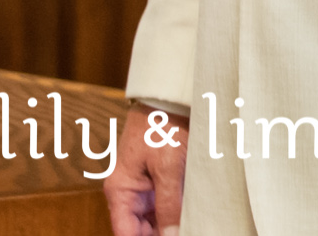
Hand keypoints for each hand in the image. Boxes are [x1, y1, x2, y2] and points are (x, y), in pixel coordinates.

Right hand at [104, 103, 185, 235]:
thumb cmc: (162, 125)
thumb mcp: (168, 167)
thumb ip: (168, 205)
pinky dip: (180, 209)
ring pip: (157, 218)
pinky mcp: (161, 176)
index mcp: (121, 191)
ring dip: (173, 223)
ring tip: (195, 224)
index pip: (126, 234)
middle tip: (190, 231)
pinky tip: (197, 213)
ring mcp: (146, 185)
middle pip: (142, 229)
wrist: (170, 95)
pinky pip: (168, 202)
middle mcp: (130, 192)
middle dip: (163, 233)